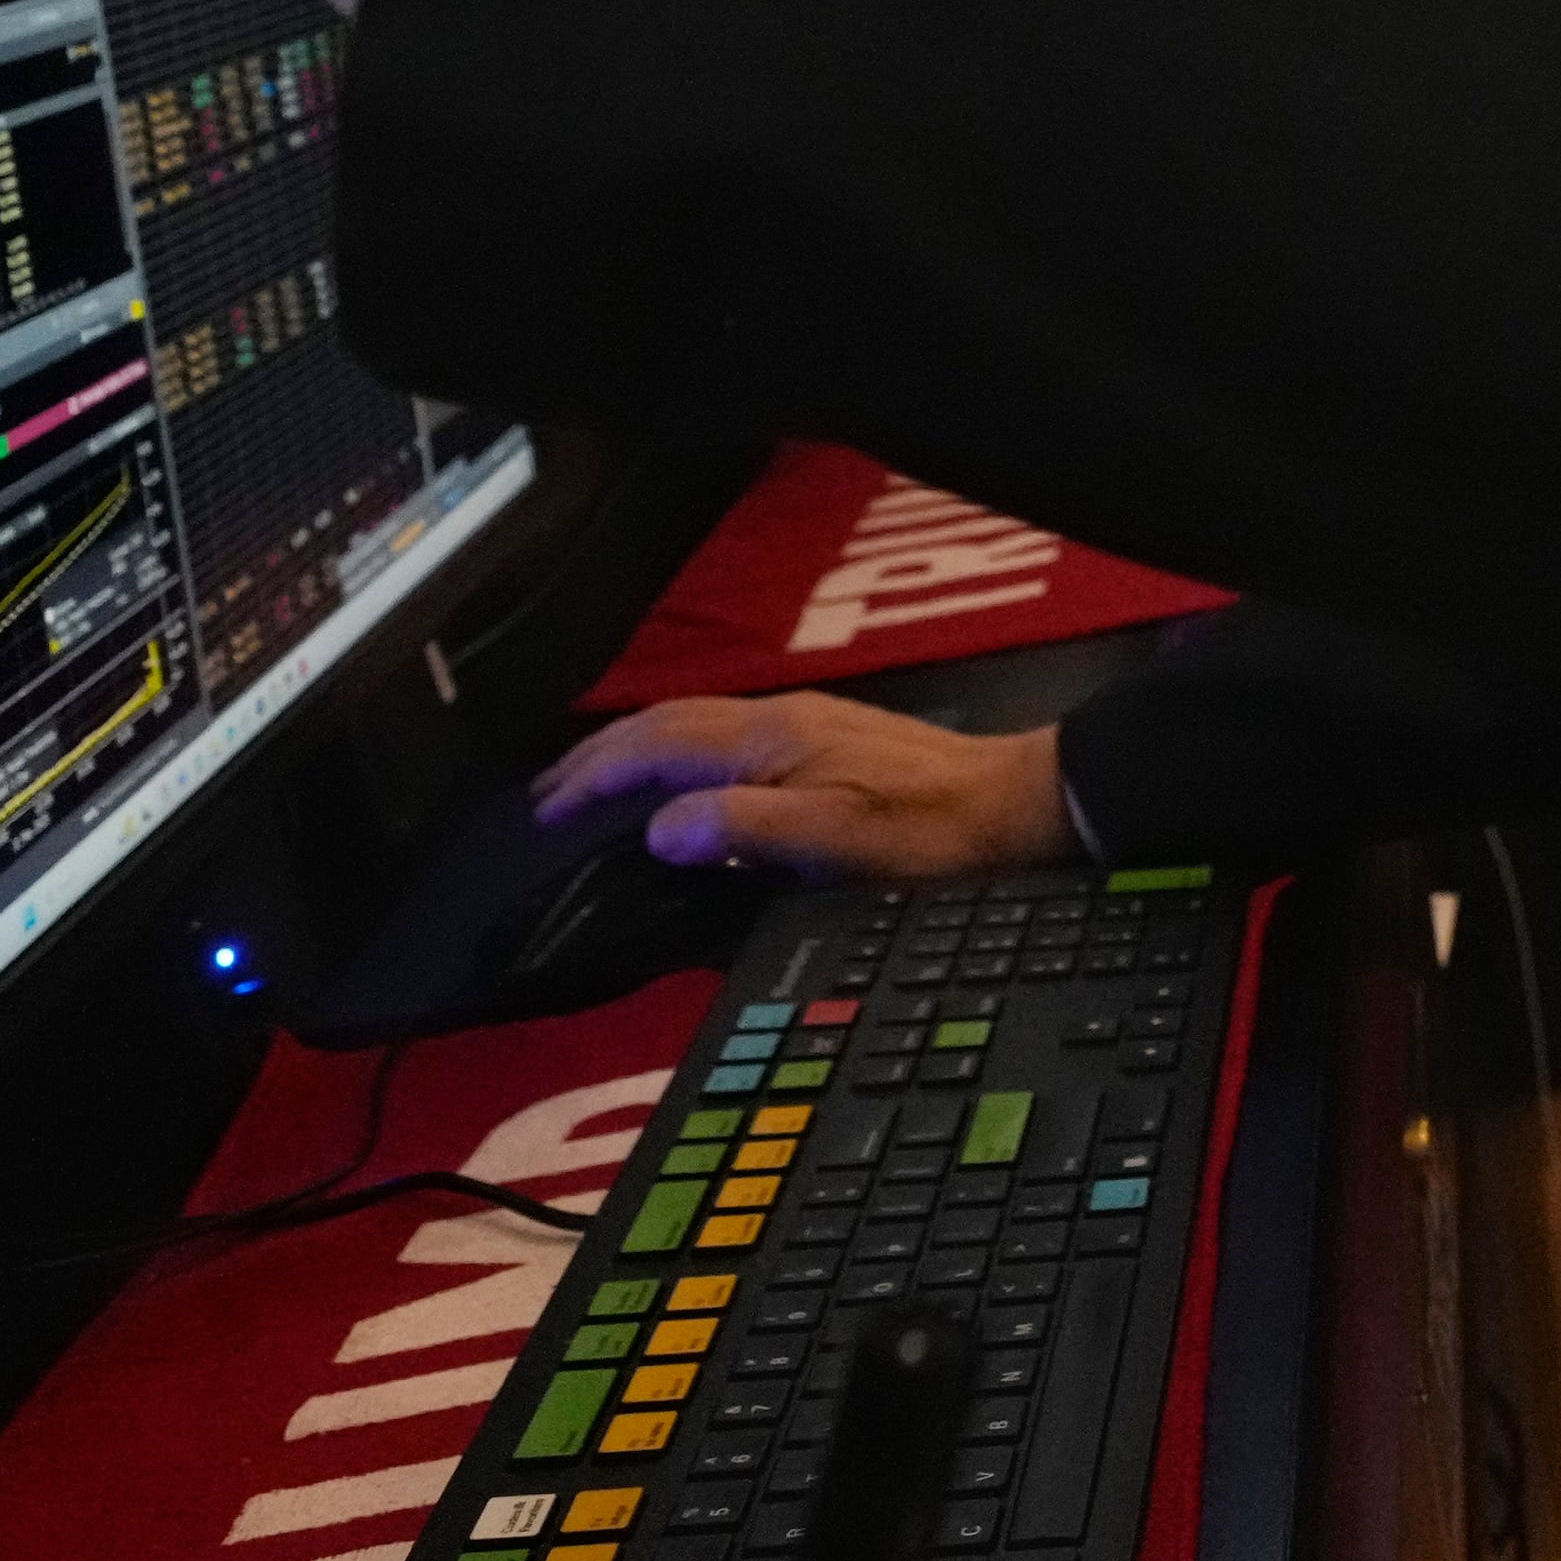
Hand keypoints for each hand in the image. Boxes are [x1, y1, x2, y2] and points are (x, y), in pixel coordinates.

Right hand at [538, 695, 1078, 881]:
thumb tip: (659, 828)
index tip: (546, 811)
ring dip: (634, 751)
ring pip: (692, 724)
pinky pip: (721, 735)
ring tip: (593, 787)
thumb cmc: (931, 832)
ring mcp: (801, 723)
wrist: (1013, 802)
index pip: (657, 745)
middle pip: (664, 723)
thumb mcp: (838, 843)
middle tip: (547, 797)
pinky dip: (676, 754)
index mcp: (770, 739)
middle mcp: (777, 718)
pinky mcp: (823, 738)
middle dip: (599, 755)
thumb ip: (745, 829)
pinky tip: (680, 784)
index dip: (595, 775)